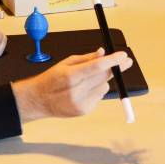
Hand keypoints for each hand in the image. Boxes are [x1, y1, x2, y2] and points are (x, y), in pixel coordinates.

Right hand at [11, 48, 132, 121]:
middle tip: (125, 60)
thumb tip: (103, 52)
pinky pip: (99, 97)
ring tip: (87, 81)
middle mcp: (76, 91)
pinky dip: (96, 91)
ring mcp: (81, 103)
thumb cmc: (52, 79)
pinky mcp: (84, 111)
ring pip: (104, 87)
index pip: (96, 66)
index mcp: (70, 76)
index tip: (123, 55)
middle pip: (104, 77)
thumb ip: (86, 58)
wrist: (39, 100)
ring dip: (102, 81)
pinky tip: (83, 91)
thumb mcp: (66, 63)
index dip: (112, 60)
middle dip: (116, 68)